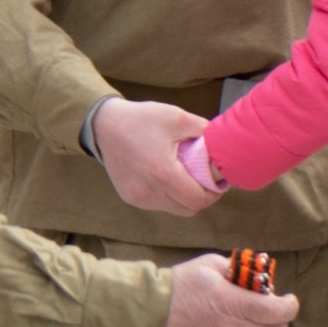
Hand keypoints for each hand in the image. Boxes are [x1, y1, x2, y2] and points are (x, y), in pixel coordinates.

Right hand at [95, 97, 220, 214]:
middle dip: (202, 197)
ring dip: (184, 198)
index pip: (198, 199)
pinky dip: (168, 196)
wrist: (104, 125)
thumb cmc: (142, 119)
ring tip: (186, 176)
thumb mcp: (177, 117)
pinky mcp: (130, 198)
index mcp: (163, 173)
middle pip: (188, 209)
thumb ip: (204, 131)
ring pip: (174, 209)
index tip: (218, 180)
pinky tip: (167, 177)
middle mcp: (149, 191)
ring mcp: (138, 198)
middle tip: (206, 180)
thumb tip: (224, 144)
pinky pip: (158, 205)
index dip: (214, 193)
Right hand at [159, 253, 299, 326]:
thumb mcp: (209, 265)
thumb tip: (258, 279)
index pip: (277, 311)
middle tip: (272, 311)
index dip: (290, 306)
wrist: (150, 313)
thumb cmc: (180, 285)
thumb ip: (237, 269)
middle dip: (280, 320)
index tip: (288, 299)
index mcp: (232, 302)